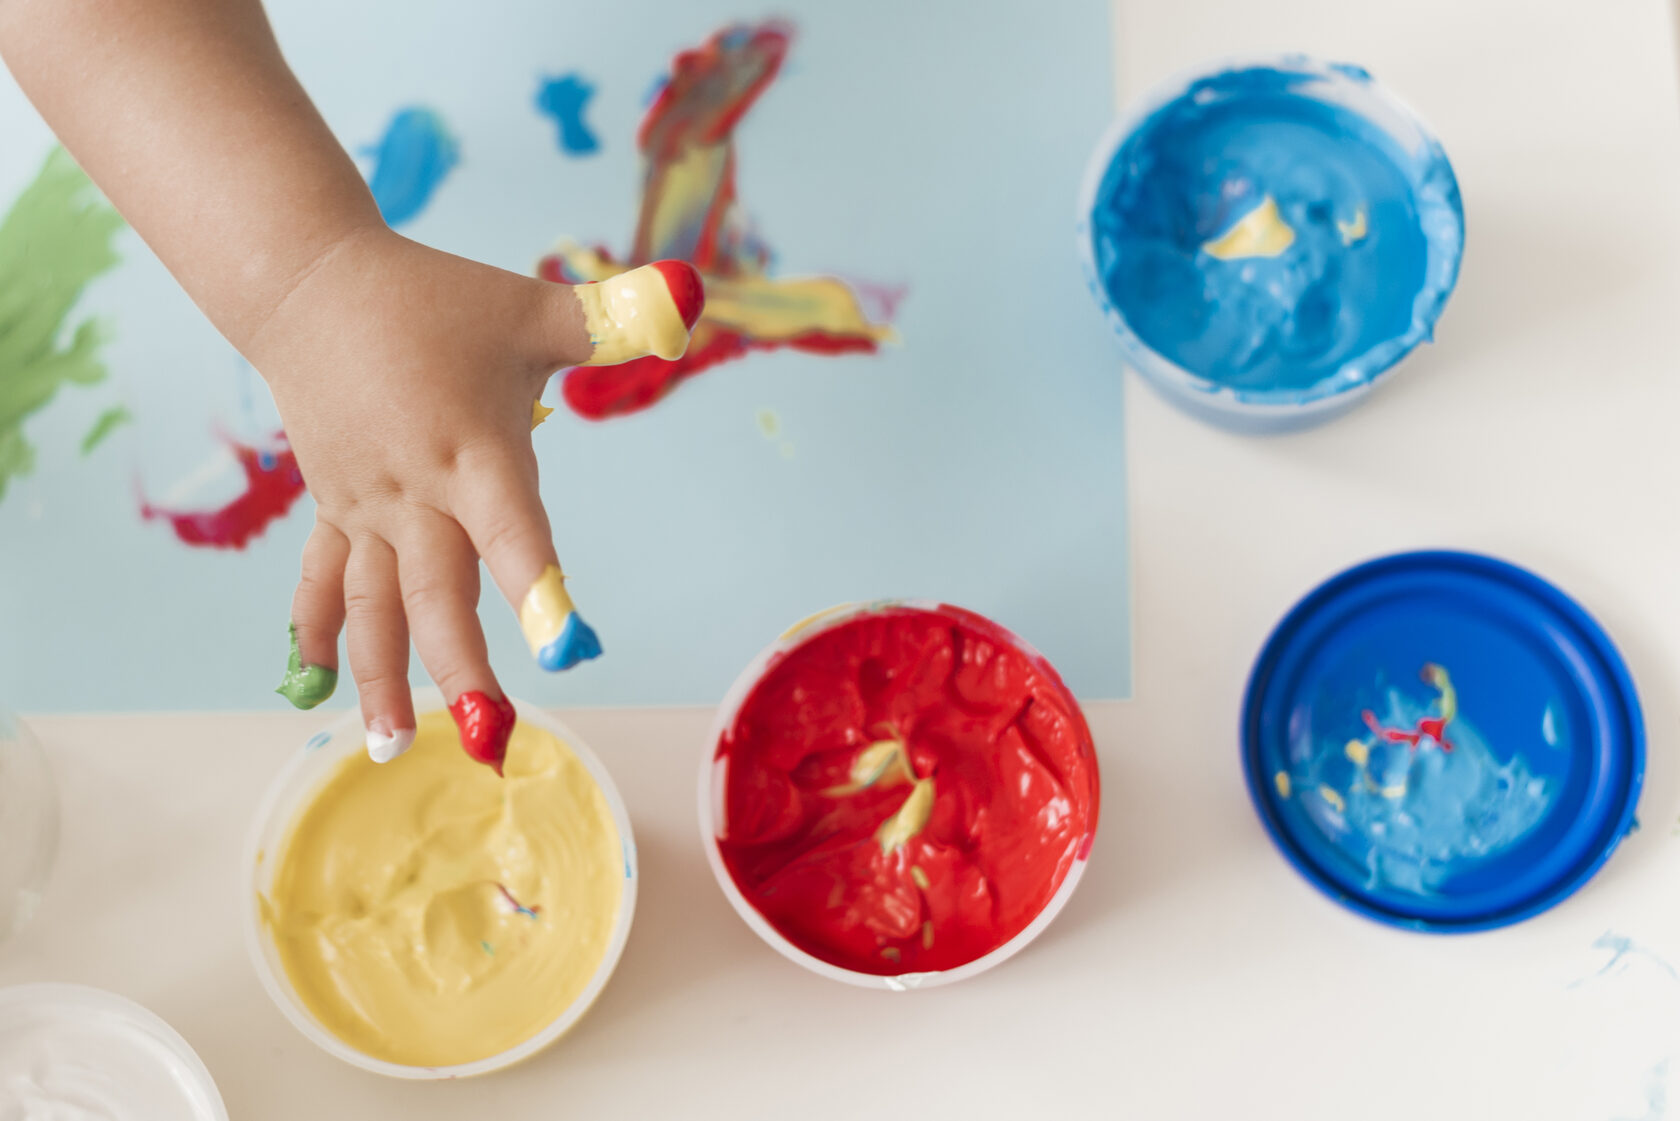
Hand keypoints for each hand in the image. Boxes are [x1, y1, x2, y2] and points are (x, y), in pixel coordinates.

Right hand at [258, 225, 699, 768]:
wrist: (308, 284)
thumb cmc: (435, 299)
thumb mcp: (529, 307)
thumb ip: (611, 318)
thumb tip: (689, 298)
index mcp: (473, 453)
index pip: (514, 533)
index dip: (540, 591)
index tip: (571, 650)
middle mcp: (417, 493)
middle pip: (439, 595)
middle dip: (464, 672)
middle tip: (492, 740)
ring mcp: (367, 508)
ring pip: (372, 605)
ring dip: (380, 677)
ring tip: (390, 747)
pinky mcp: (333, 509)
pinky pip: (320, 579)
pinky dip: (317, 633)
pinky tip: (314, 689)